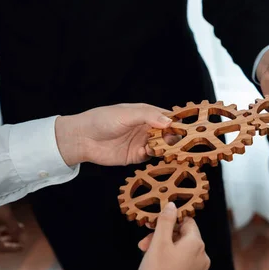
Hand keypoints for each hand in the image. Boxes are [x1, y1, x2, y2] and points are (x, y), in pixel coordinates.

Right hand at [0, 204, 24, 252]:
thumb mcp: (7, 217)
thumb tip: (20, 239)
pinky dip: (4, 228)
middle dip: (11, 241)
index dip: (11, 249)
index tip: (22, 247)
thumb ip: (14, 229)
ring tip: (20, 228)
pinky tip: (13, 223)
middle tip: (21, 238)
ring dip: (8, 234)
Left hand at [55, 103, 172, 165]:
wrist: (82, 139)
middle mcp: (147, 128)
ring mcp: (142, 142)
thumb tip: (170, 121)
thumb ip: (148, 116)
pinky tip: (150, 151)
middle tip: (178, 140)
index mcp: (146, 114)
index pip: (168, 117)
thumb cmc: (102, 119)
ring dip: (166, 147)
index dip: (178, 121)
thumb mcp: (126, 113)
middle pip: (169, 133)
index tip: (187, 127)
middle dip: (175, 137)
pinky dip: (155, 155)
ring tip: (165, 146)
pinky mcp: (137, 155)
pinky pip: (152, 156)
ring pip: (162, 146)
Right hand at [134, 202, 209, 269]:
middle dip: (163, 240)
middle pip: (184, 240)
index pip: (187, 223)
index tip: (152, 228)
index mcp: (197, 245)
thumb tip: (173, 205)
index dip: (169, 223)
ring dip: (167, 255)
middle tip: (143, 246)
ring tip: (149, 262)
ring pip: (183, 257)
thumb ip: (166, 221)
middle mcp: (204, 259)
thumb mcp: (158, 243)